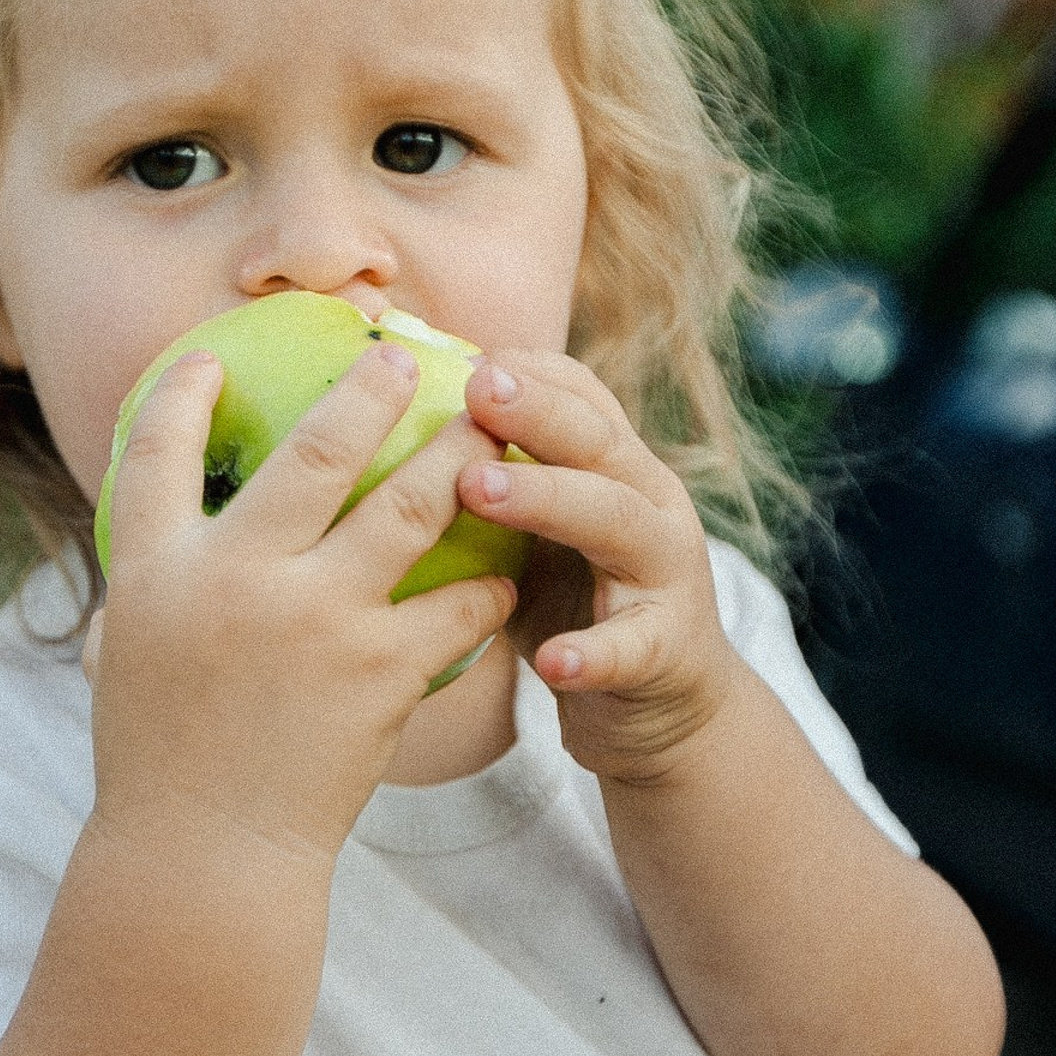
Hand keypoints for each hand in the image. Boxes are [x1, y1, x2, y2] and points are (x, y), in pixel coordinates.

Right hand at [86, 343, 517, 863]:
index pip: (157, 451)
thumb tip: (165, 531)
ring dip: (454, 456)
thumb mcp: (126, 657)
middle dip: (369, 389)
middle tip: (401, 358)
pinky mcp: (380, 669)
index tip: (212, 359)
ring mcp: (314, 617)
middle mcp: (234, 576)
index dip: (184, 394)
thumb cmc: (161, 762)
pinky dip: (485, 580)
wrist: (205, 857)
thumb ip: (146, 588)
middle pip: (316, 447)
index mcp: (154, 570)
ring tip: (487, 428)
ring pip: (409, 505)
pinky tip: (504, 569)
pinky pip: (456, 603)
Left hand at [455, 352, 741, 782]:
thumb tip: (388, 424)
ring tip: (478, 487)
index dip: (527, 371)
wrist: (663, 702)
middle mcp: (650, 504)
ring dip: (548, 499)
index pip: (582, 397)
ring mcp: (666, 576)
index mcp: (616, 468)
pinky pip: (631, 648)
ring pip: (616, 522)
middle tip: (473, 390)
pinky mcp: (666, 651)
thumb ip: (493, 479)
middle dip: (536, 411)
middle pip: (598, 443)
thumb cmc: (577, 601)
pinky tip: (552, 661)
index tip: (461, 352)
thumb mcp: (538, 530)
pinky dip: (593, 653)